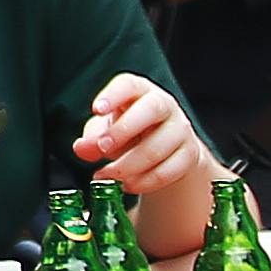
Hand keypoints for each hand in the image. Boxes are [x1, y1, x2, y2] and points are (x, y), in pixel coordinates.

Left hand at [78, 73, 215, 212]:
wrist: (165, 150)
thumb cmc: (129, 133)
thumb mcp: (107, 131)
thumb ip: (92, 138)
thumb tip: (81, 148)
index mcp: (140, 91)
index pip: (129, 84)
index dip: (113, 95)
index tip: (96, 110)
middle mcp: (164, 104)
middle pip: (151, 109)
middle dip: (123, 130)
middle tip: (102, 148)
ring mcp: (180, 129)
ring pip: (158, 146)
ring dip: (128, 165)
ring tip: (106, 175)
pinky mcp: (189, 154)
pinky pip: (169, 170)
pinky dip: (145, 182)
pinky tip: (127, 186)